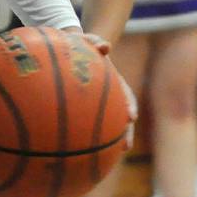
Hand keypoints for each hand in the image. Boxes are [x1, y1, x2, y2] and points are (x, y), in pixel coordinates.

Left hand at [66, 31, 136, 146]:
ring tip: (106, 157)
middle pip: (119, 116)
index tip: (131, 116)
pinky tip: (74, 150)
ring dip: (107, 140)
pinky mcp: (80, 108)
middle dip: (124, 132)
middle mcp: (107, 94)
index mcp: (111, 80)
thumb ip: (94, 39)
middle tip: (125, 146)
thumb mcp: (85, 39)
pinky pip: (82, 123)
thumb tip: (105, 46)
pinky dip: (81, 136)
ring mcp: (95, 102)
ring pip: (104, 124)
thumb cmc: (77, 45)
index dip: (129, 105)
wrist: (65, 49)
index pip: (125, 94)